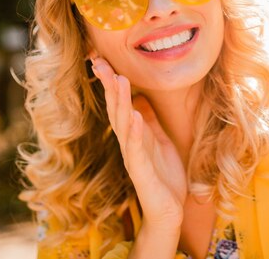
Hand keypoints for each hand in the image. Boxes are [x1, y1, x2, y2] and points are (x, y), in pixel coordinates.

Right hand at [91, 58, 187, 228]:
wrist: (169, 210)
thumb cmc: (163, 176)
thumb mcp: (159, 141)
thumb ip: (149, 121)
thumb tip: (140, 98)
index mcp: (133, 134)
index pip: (118, 104)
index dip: (110, 82)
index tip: (101, 60)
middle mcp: (128, 143)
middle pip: (115, 109)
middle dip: (109, 86)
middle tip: (100, 62)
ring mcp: (133, 157)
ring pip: (123, 125)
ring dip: (121, 103)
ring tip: (120, 81)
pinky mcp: (141, 172)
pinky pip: (136, 150)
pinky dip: (135, 133)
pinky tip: (135, 117)